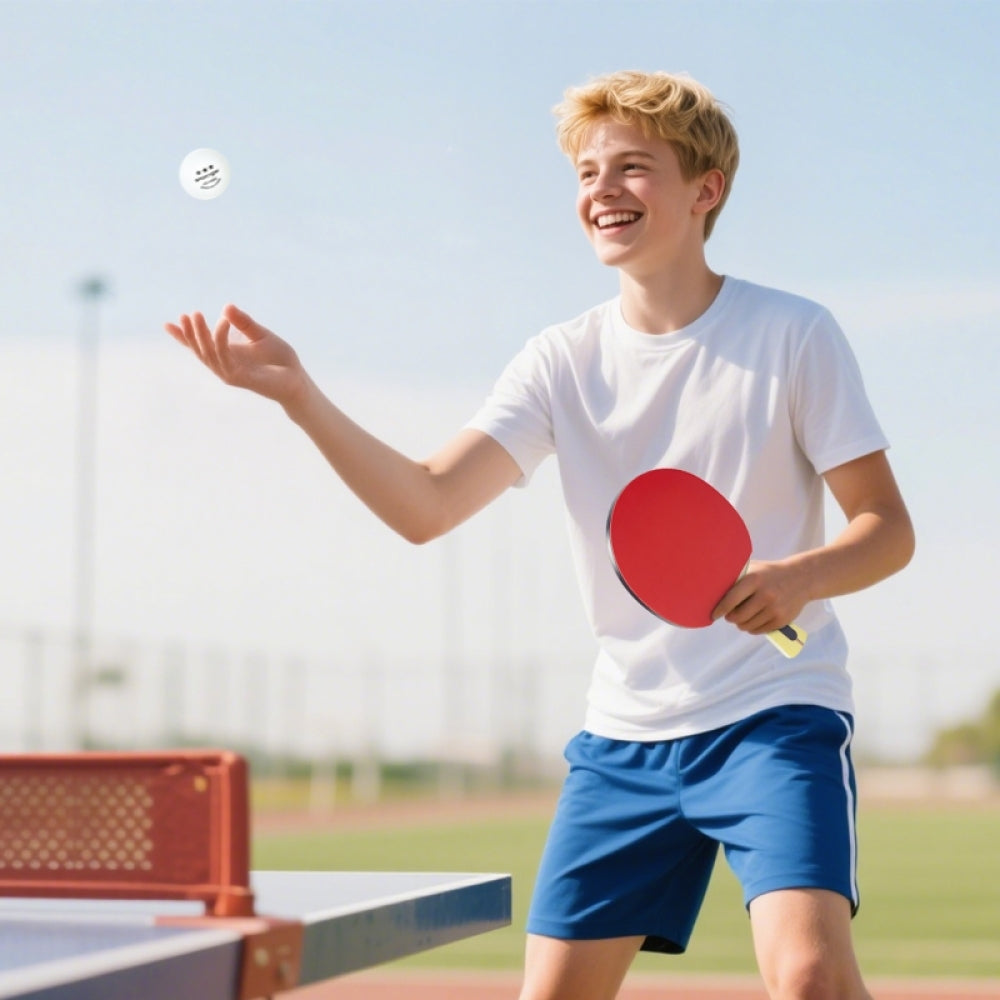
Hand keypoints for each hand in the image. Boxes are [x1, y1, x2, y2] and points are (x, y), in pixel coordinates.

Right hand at [164, 304, 308, 408]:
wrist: (297, 378)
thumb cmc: (280, 358)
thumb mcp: (260, 334)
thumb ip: (243, 322)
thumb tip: (226, 306)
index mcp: (227, 354)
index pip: (201, 346)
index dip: (183, 337)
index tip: (167, 323)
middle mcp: (225, 365)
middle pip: (200, 350)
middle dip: (190, 333)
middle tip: (187, 315)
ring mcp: (230, 373)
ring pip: (208, 353)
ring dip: (201, 334)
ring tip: (196, 315)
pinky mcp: (239, 377)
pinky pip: (224, 357)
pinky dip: (220, 339)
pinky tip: (222, 322)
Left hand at [711, 559, 807, 635]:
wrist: (801, 578)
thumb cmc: (769, 573)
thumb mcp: (753, 568)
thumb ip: (736, 578)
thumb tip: (711, 590)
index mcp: (754, 579)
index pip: (731, 599)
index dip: (720, 609)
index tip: (713, 615)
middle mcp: (765, 595)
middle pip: (738, 616)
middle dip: (730, 618)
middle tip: (730, 615)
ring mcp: (775, 609)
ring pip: (747, 626)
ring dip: (741, 624)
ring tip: (742, 617)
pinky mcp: (782, 620)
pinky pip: (759, 631)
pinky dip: (752, 628)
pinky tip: (753, 620)